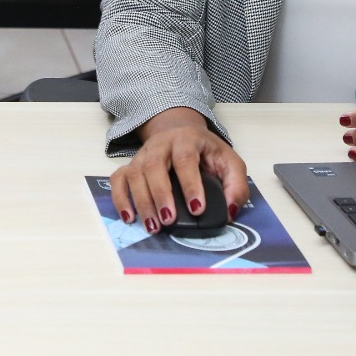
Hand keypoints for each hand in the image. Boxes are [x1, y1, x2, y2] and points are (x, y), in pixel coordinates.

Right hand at [109, 108, 248, 234]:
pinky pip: (119, 179)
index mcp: (187, 140)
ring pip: (135, 174)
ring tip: (153, 226)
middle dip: (161, 194)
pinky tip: (129, 217)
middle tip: (169, 220)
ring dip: (141, 202)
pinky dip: (120, 198)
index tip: (197, 208)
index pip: (185, 160)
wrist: (180, 129)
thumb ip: (236, 186)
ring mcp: (143, 154)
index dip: (190, 184)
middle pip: (154, 166)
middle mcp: (161, 145)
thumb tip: (230, 213)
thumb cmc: (205, 150)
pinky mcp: (131, 165)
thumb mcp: (229, 161)